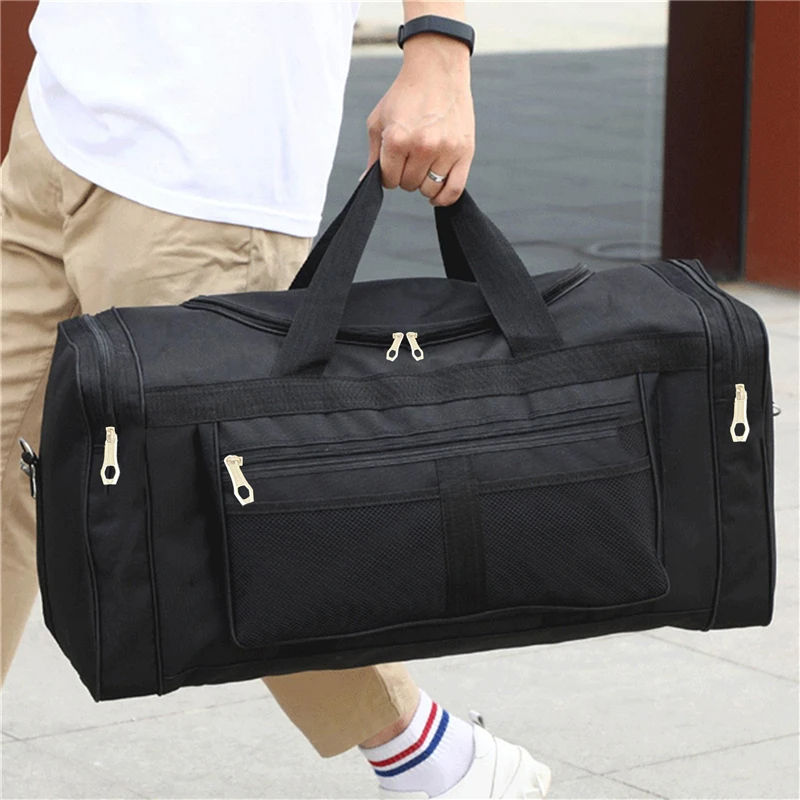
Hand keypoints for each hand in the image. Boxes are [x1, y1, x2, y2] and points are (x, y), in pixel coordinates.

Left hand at [365, 33, 474, 205]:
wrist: (438, 70)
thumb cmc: (405, 95)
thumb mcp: (379, 120)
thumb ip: (374, 155)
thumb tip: (366, 183)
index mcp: (398, 139)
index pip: (389, 180)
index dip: (388, 174)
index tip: (393, 162)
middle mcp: (422, 146)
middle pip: (408, 185)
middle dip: (406, 175)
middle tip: (410, 156)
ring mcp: (446, 150)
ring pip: (429, 189)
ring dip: (423, 183)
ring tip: (424, 165)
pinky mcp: (465, 152)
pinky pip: (454, 190)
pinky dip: (443, 198)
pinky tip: (436, 194)